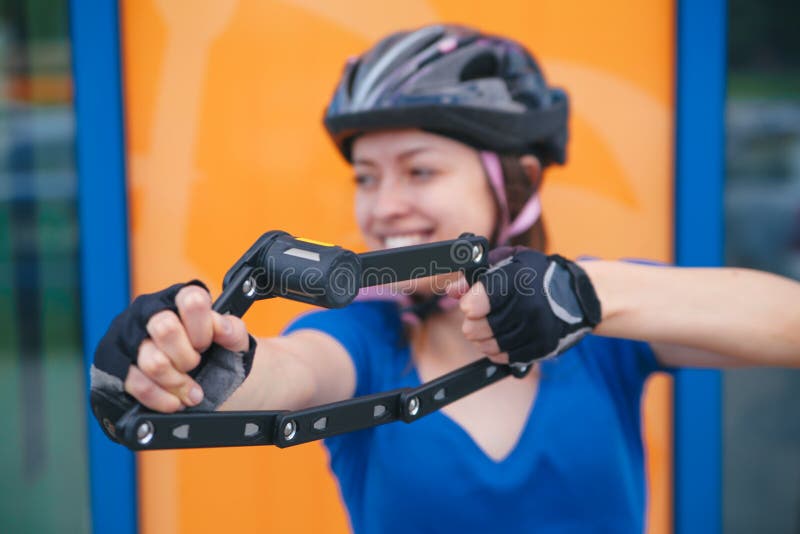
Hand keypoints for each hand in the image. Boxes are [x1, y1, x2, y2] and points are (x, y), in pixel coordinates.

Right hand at [90, 281, 254, 442]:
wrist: (197, 382)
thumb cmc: (212, 355)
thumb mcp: (232, 342)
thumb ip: (234, 331)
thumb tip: (222, 326)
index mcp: (179, 299)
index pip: (191, 299)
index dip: (203, 328)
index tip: (207, 344)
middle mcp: (150, 312)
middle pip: (166, 329)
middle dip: (187, 357)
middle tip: (196, 365)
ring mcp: (129, 338)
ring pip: (151, 361)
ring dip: (176, 382)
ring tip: (190, 390)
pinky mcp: (116, 364)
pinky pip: (135, 384)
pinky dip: (160, 398)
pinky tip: (174, 401)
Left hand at [449, 247, 601, 368]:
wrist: (576, 295)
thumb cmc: (537, 274)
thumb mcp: (509, 262)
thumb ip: (477, 275)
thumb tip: (452, 291)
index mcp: (516, 280)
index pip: (477, 302)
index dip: (469, 305)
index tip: (470, 305)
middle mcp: (527, 307)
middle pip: (477, 328)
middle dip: (473, 323)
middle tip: (479, 316)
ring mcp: (536, 330)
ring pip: (489, 345)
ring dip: (483, 338)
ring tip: (490, 326)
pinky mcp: (542, 348)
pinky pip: (506, 357)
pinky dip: (498, 350)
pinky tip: (502, 338)